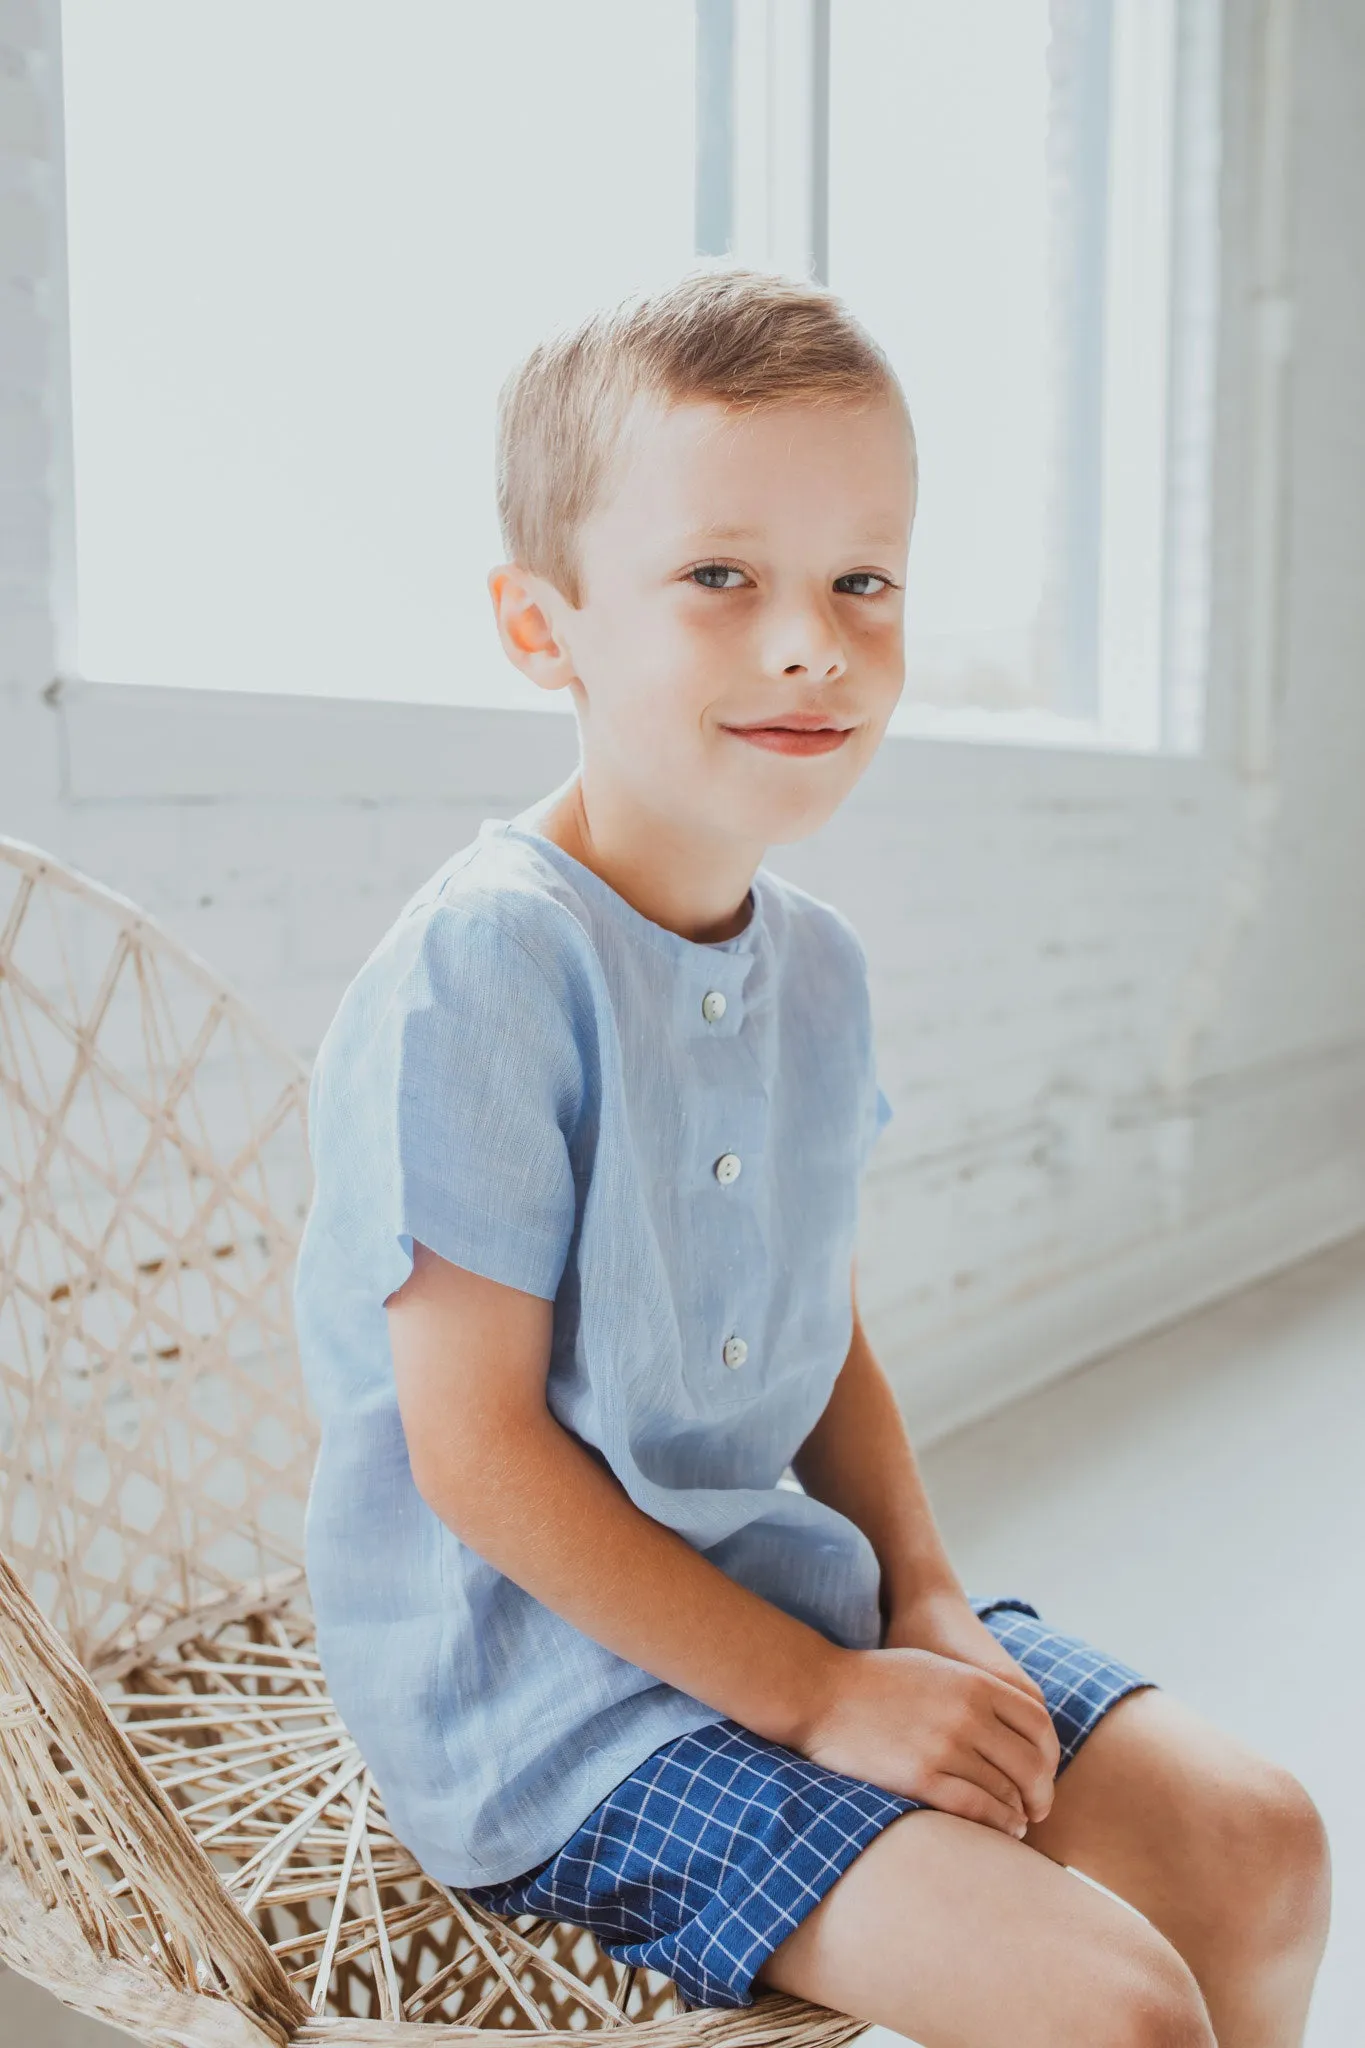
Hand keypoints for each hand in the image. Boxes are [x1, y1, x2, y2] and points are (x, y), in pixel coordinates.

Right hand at [801, 1634, 1058, 1837]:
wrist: (821, 1690)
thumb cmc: (878, 1680)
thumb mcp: (937, 1669)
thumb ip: (978, 1691)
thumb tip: (1015, 1725)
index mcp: (974, 1682)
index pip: (1039, 1724)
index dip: (1050, 1756)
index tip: (1043, 1774)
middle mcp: (967, 1713)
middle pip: (1031, 1764)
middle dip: (1041, 1794)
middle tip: (1038, 1809)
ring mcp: (944, 1746)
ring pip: (1006, 1791)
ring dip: (1019, 1813)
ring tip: (1018, 1823)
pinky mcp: (920, 1777)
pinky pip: (976, 1809)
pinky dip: (997, 1823)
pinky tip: (1000, 1828)